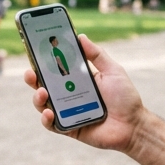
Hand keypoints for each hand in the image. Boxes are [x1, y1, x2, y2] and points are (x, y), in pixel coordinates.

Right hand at [24, 34, 144, 151]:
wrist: (134, 125)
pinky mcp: (69, 129)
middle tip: (30, 73)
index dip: (43, 61)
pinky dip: (46, 119)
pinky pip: (52, 125)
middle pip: (44, 85)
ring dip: (37, 98)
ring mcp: (67, 112)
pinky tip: (48, 113)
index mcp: (77, 80)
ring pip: (43, 104)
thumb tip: (80, 36)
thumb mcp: (113, 71)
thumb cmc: (125, 98)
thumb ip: (97, 55)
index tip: (34, 51)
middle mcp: (69, 95)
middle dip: (33, 78)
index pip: (55, 68)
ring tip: (42, 92)